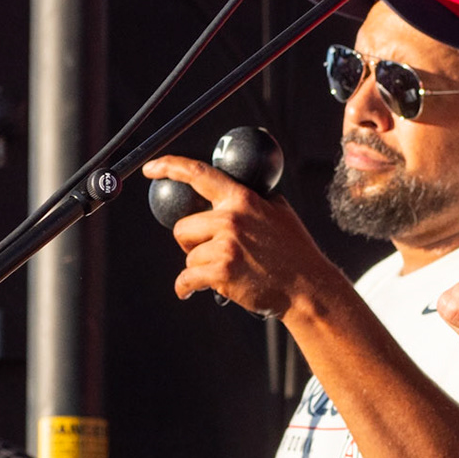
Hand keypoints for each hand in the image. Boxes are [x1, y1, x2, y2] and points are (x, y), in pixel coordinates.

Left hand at [142, 156, 338, 317]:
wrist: (307, 287)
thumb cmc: (294, 251)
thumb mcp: (279, 212)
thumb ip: (255, 199)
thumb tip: (236, 188)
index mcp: (242, 199)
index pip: (198, 174)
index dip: (170, 167)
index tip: (151, 168)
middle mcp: (231, 219)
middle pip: (183, 227)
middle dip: (190, 242)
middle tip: (209, 252)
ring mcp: (225, 246)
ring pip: (188, 256)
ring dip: (199, 267)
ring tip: (223, 272)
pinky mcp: (221, 272)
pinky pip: (186, 279)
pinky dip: (186, 287)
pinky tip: (191, 290)